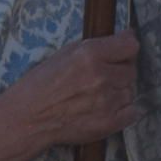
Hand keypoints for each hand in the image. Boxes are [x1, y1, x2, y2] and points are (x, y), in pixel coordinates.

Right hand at [8, 29, 138, 151]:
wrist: (28, 118)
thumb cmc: (41, 84)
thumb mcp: (64, 54)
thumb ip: (96, 46)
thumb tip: (127, 37)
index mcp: (89, 55)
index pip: (130, 46)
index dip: (126, 49)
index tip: (121, 53)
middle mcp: (101, 76)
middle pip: (131, 70)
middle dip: (119, 72)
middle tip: (101, 79)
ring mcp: (107, 101)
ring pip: (130, 91)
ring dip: (119, 92)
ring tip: (97, 96)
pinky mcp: (109, 123)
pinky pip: (132, 112)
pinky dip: (123, 110)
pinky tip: (106, 109)